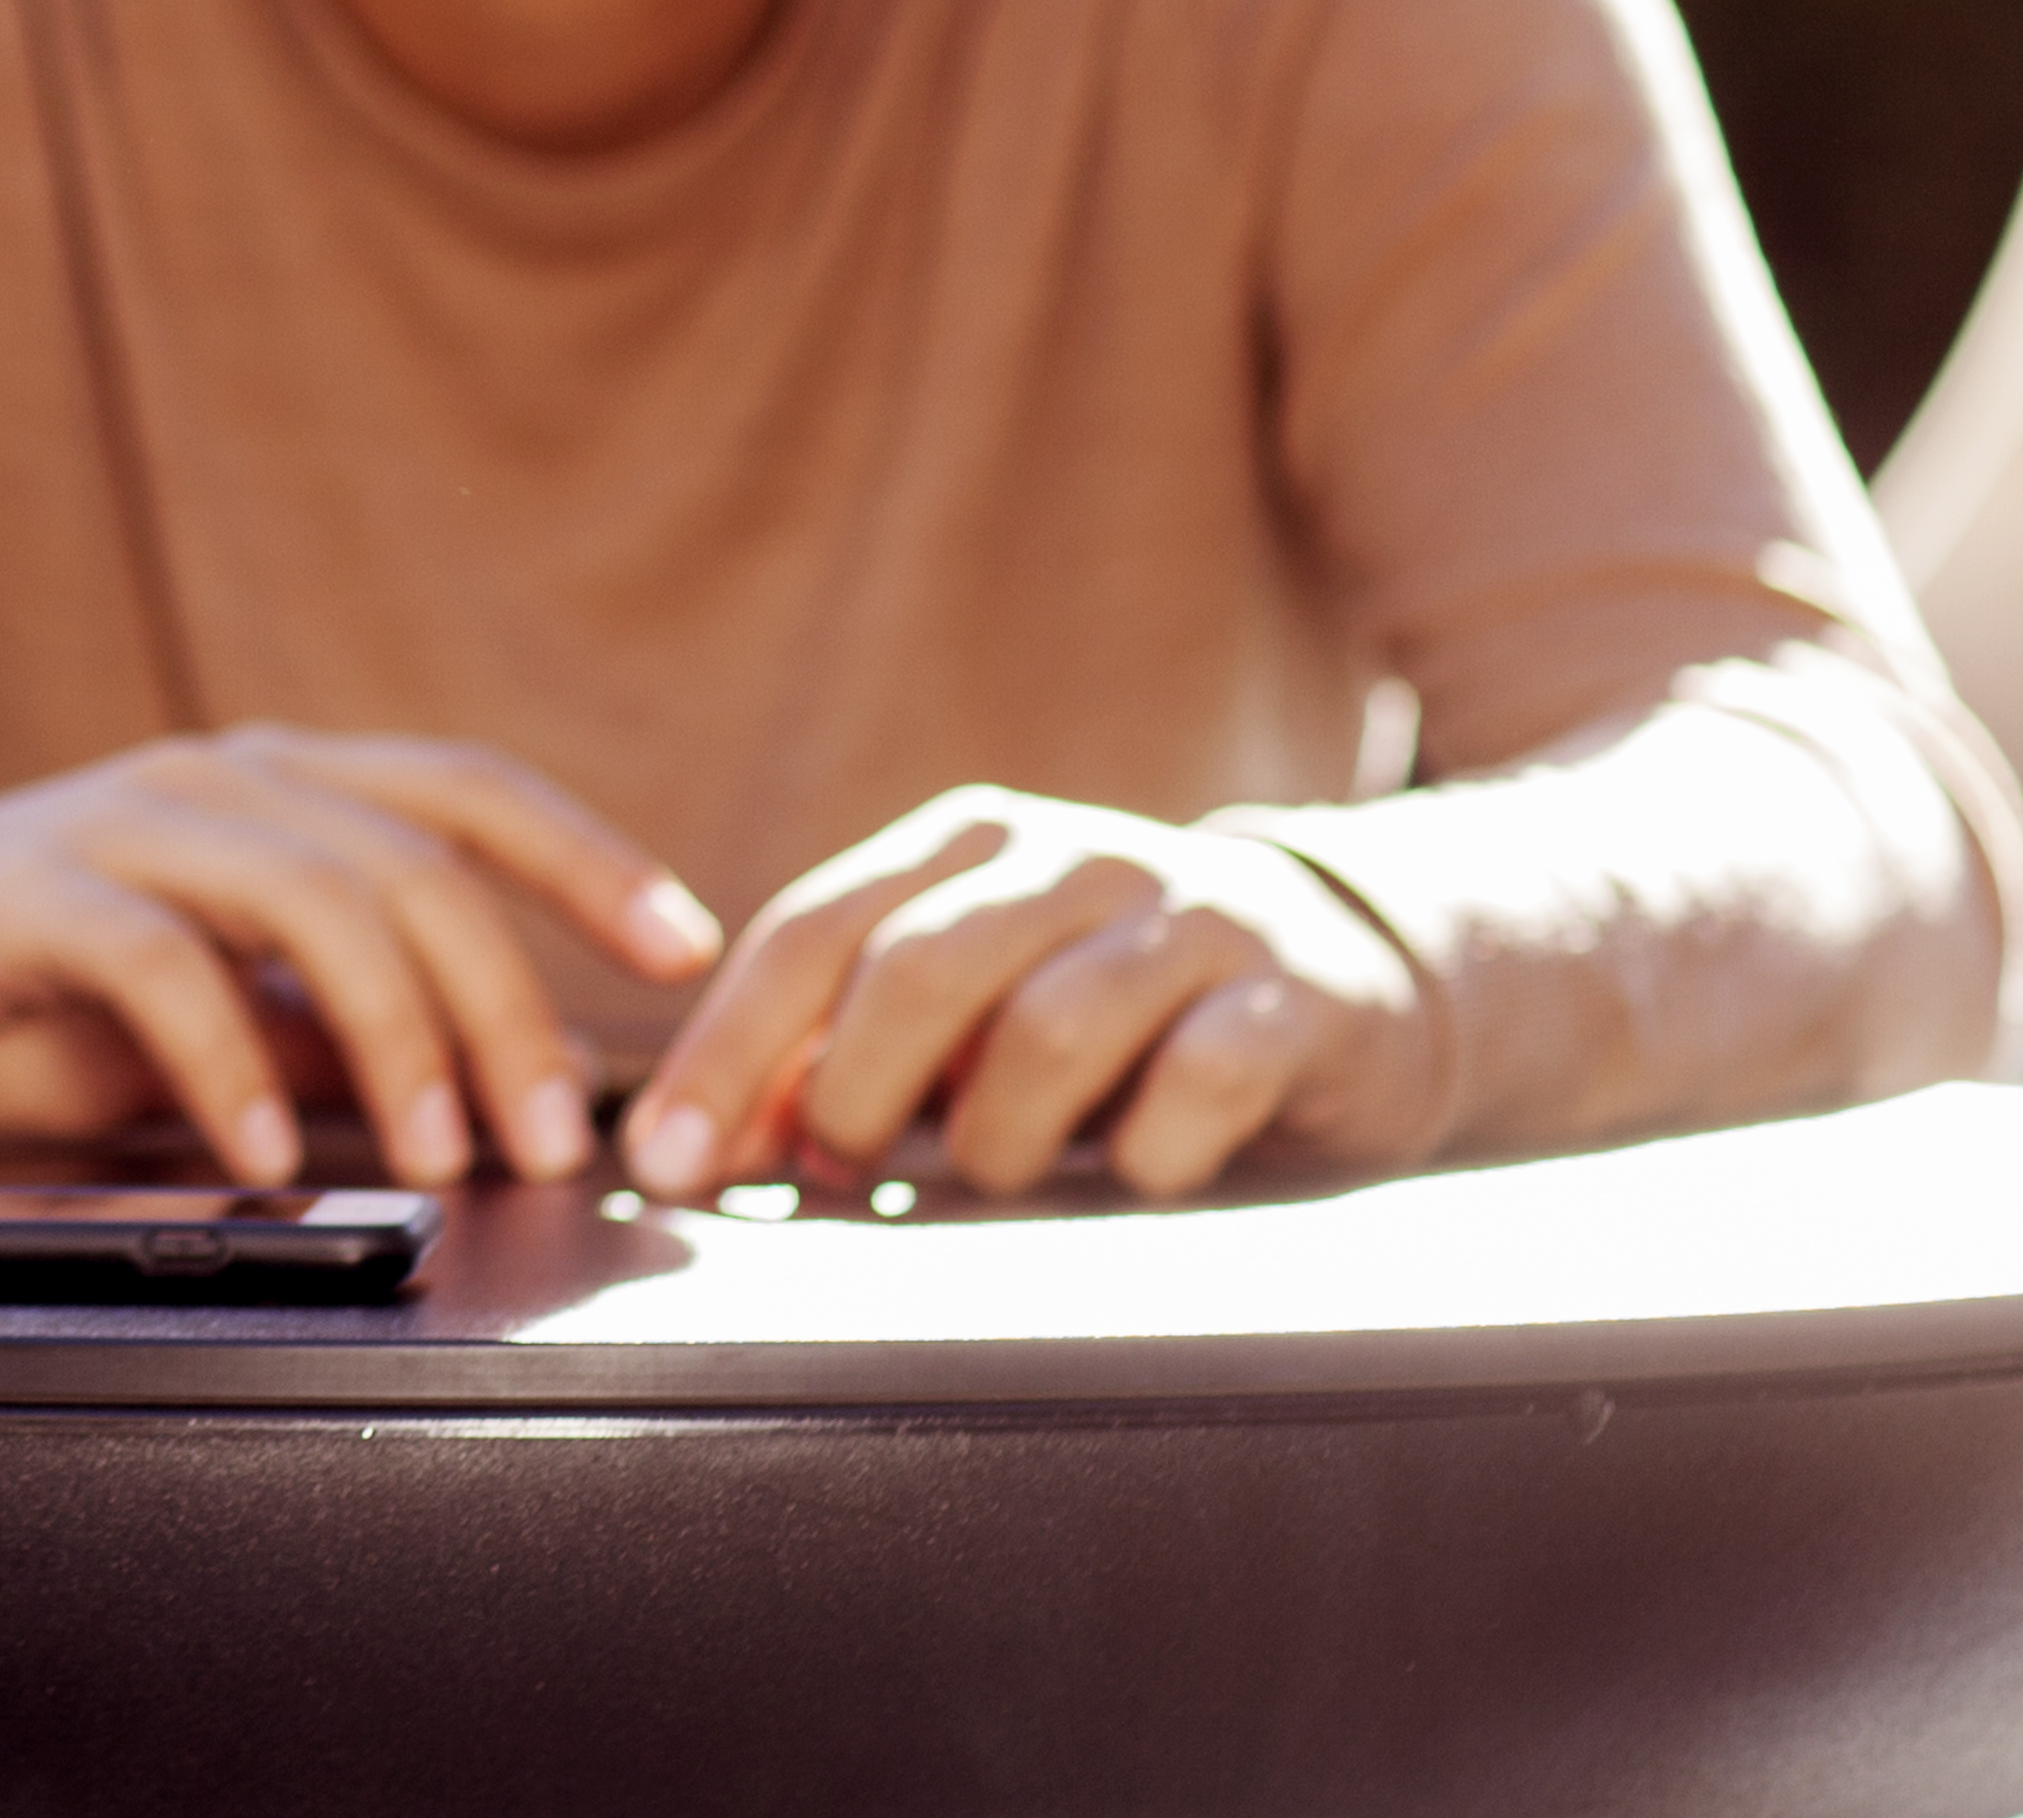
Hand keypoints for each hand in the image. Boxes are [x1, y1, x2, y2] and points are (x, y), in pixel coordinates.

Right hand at [0, 728, 718, 1184]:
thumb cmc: (43, 1001)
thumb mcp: (234, 1022)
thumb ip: (354, 1037)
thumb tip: (529, 1095)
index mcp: (278, 790)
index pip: (464, 793)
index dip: (586, 859)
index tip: (682, 951)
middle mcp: (211, 778)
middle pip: (408, 858)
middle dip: (505, 1003)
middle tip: (551, 1141)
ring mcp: (111, 821)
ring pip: (305, 887)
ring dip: (397, 1030)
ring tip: (441, 1153)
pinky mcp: (17, 888)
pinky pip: (155, 958)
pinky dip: (232, 1061)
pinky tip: (267, 1153)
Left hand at [624, 788, 1444, 1202]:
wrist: (1356, 974)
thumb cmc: (1118, 1015)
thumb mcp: (978, 1010)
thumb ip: (847, 1050)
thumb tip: (705, 1143)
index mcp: (968, 846)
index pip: (811, 933)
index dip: (727, 1052)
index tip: (667, 1165)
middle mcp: (1072, 859)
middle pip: (918, 967)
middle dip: (853, 1090)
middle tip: (841, 1174)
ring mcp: (1192, 920)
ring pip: (1051, 1026)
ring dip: (998, 1134)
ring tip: (994, 1174)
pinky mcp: (1300, 997)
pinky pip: (1204, 1076)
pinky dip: (1151, 1148)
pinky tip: (1140, 1176)